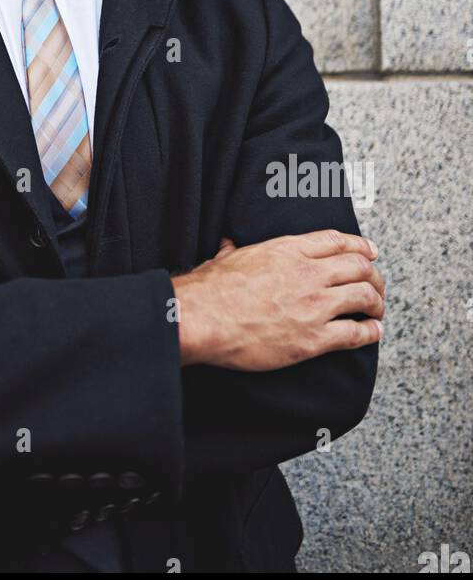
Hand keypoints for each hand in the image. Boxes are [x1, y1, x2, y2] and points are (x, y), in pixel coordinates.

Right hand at [172, 229, 384, 370]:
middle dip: (375, 276)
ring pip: (365, 296)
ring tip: (377, 310)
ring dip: (377, 303)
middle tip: (377, 286)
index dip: (361, 247)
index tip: (371, 253)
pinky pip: (355, 333)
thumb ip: (235, 249)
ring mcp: (314, 305)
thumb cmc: (209, 288)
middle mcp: (308, 272)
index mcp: (289, 249)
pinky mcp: (313, 338)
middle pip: (360, 267)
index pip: (338, 241)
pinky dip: (370, 332)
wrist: (201, 318)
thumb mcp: (227, 257)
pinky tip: (373, 332)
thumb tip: (228, 243)